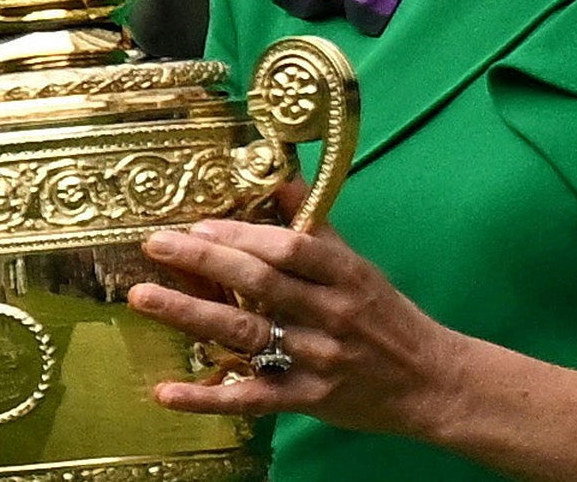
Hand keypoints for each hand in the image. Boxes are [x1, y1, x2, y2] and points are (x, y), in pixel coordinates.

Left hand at [129, 182, 465, 437]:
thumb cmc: (388, 317)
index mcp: (346, 275)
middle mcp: (331, 315)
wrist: (431, 383)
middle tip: (156, 245)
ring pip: (247, 335)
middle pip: (260, 284)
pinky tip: (166, 391)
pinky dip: (208, 397)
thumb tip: (280, 176)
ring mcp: (317, 360)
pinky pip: (251, 398)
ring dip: (191, 315)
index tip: (198, 223)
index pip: (288, 248)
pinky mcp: (308, 400)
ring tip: (145, 297)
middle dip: (204, 261)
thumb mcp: (359, 265)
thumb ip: (315, 226)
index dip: (241, 233)